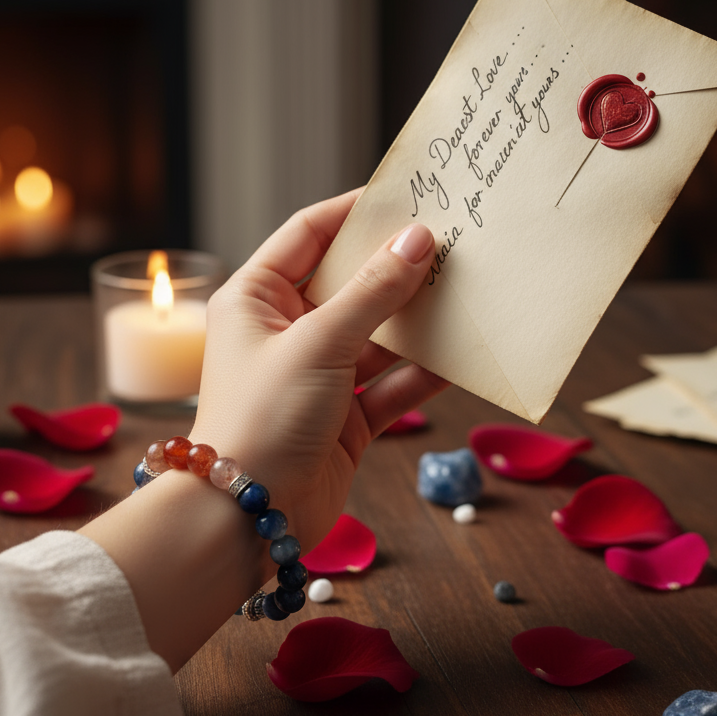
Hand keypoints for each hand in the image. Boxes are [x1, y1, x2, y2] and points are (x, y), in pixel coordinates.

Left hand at [191, 188, 446, 550]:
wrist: (249, 518)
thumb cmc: (264, 418)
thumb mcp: (319, 343)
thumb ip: (373, 292)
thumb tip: (418, 240)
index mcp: (257, 298)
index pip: (309, 234)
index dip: (356, 212)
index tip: (407, 196)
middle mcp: (286, 332)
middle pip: (351, 284)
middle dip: (398, 268)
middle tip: (451, 243)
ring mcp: (318, 376)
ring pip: (378, 336)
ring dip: (418, 321)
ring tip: (467, 293)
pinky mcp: (346, 418)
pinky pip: (391, 384)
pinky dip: (423, 373)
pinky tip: (462, 356)